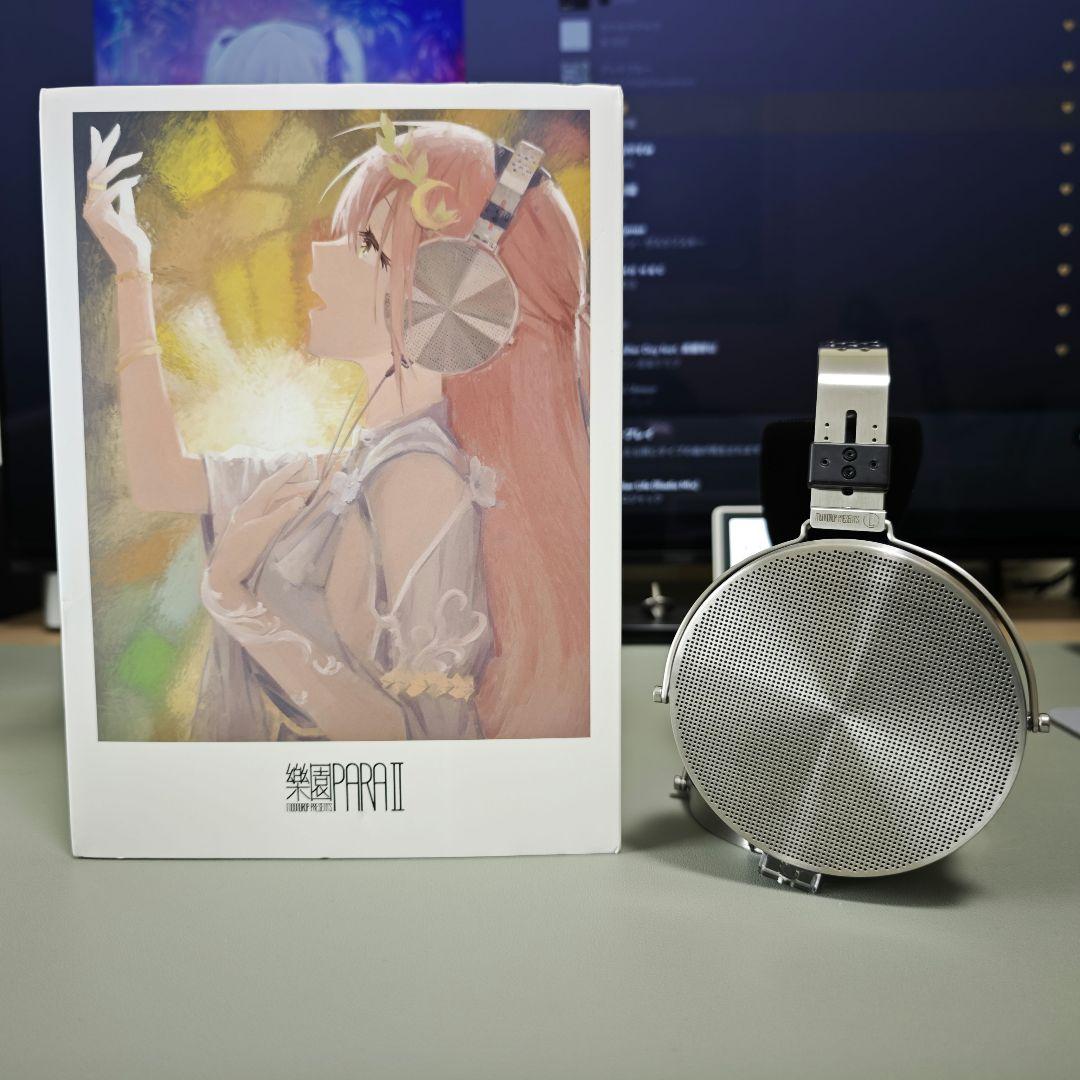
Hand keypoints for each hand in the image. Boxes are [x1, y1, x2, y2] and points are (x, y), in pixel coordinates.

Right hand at [82, 124, 150, 272]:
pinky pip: (109, 193)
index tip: (99, 132)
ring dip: (119, 163)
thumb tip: (128, 183)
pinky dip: (122, 184)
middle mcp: (90, 205)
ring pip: (101, 177)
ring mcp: (92, 211)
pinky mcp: (99, 217)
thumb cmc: (134, 243)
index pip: (95, 172)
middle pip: (94, 168)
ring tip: (137, 155)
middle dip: (103, 147)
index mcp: (96, 203)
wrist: (134, 263)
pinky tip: (136, 178)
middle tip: (114, 129)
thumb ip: (126, 200)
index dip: (96, 151)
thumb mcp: (130, 217)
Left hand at [207, 461, 318, 603]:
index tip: (302, 461)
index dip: (287, 472)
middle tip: (316, 483)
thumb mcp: (261, 532)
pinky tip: (293, 510)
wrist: (224, 573)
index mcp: (250, 506)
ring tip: (309, 494)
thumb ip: (280, 515)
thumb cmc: (240, 552)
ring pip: (274, 502)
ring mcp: (251, 519)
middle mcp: (250, 509)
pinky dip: (285, 508)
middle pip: (275, 492)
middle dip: (295, 485)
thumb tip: (300, 500)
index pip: (271, 484)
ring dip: (291, 496)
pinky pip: (273, 512)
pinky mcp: (254, 530)